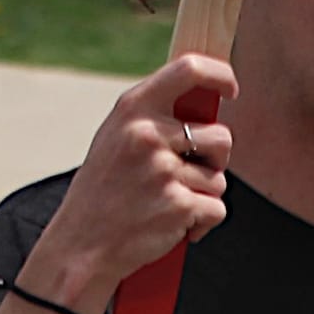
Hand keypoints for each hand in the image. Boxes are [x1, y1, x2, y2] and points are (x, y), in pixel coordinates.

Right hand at [25, 53, 236, 313]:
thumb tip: (203, 97)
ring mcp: (163, 170)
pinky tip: (174, 225)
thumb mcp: (115, 137)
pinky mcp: (178, 205)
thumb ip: (153, 116)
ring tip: (168, 203)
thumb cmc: (105, 190)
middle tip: (189, 174)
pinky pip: (217, 209)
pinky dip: (202, 223)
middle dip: (216, 160)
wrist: (82, 243)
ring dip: (203, 195)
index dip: (220, 75)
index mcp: (133, 109)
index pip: (189, 70)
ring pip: (219, 178)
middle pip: (221, 137)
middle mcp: (148, 134)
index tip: (230, 88)